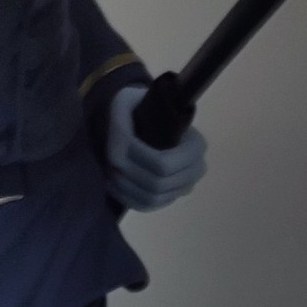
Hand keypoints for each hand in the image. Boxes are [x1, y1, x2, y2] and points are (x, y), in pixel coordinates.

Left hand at [105, 84, 207, 210]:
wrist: (149, 121)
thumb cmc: (139, 109)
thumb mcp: (128, 100)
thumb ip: (122, 116)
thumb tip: (121, 142)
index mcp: (195, 145)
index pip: (164, 165)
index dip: (137, 159)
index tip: (119, 143)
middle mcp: (196, 169)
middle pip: (157, 184)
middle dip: (129, 174)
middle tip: (111, 160)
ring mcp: (183, 186)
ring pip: (151, 198)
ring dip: (126, 186)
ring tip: (110, 171)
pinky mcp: (169, 197)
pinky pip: (147, 206)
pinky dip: (127, 198)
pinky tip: (112, 184)